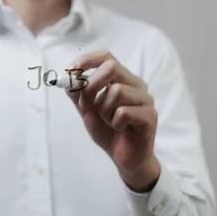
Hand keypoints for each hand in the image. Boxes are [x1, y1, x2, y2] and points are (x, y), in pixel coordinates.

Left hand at [65, 50, 160, 191]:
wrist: (125, 158)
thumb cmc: (109, 132)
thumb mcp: (87, 110)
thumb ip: (77, 94)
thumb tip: (66, 77)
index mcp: (122, 79)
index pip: (106, 57)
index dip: (87, 60)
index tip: (70, 71)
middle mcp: (136, 85)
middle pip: (112, 67)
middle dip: (91, 86)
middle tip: (85, 106)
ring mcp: (146, 100)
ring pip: (117, 90)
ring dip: (104, 110)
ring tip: (109, 121)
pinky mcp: (150, 116)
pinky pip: (124, 112)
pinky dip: (114, 122)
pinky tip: (119, 129)